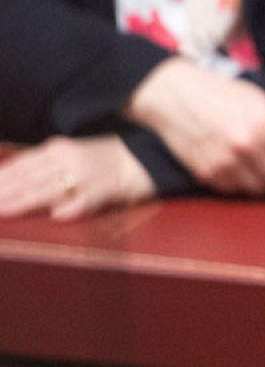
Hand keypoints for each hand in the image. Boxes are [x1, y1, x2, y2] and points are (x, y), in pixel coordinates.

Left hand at [0, 136, 155, 220]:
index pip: (21, 165)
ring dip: (24, 202)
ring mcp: (87, 176)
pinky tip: (56, 217)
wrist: (147, 157)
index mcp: (59, 149)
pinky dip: (71, 209)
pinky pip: (85, 202)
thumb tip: (12, 177)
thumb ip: (46, 164)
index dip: (1, 178)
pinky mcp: (106, 191)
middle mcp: (69, 160)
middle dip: (4, 192)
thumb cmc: (108, 158)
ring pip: (48, 190)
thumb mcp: (73, 154)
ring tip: (3, 211)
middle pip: (29, 178)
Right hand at [126, 57, 264, 194]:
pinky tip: (236, 163)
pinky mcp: (207, 174)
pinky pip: (234, 190)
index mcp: (264, 126)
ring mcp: (225, 164)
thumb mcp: (260, 101)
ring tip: (255, 160)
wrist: (174, 96)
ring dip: (261, 178)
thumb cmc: (220, 94)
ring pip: (257, 188)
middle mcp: (245, 148)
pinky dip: (239, 181)